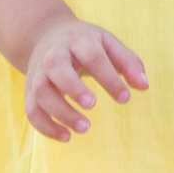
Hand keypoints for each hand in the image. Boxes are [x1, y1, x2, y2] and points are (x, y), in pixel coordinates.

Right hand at [22, 19, 148, 141]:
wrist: (45, 35)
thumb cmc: (85, 43)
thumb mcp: (108, 44)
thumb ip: (129, 63)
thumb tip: (144, 86)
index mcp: (78, 40)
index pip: (92, 56)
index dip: (108, 77)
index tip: (125, 98)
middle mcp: (54, 55)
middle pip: (56, 67)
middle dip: (72, 87)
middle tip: (92, 105)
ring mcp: (38, 72)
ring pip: (41, 91)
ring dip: (60, 111)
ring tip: (85, 128)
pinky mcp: (29, 90)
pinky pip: (31, 110)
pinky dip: (45, 126)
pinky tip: (66, 137)